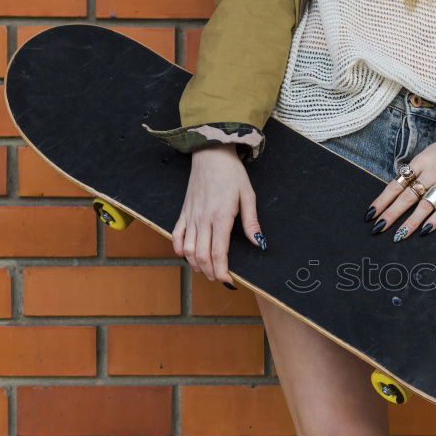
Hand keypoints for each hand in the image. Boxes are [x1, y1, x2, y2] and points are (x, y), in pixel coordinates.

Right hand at [172, 144, 264, 282]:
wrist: (210, 154)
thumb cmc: (232, 174)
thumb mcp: (248, 196)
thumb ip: (251, 222)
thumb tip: (259, 243)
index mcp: (221, 216)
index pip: (218, 252)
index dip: (222, 270)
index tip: (228, 281)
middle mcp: (203, 219)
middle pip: (202, 255)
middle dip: (210, 272)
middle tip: (219, 279)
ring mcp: (190, 216)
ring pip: (188, 249)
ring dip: (196, 264)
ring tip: (206, 271)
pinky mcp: (183, 212)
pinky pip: (176, 235)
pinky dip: (179, 249)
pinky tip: (186, 256)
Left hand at [366, 115, 435, 239]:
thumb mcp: (427, 155)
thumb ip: (414, 172)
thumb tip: (396, 192)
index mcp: (420, 162)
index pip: (397, 184)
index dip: (383, 200)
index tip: (371, 213)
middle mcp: (432, 172)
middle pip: (408, 196)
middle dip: (392, 213)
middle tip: (378, 228)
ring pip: (425, 204)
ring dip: (411, 222)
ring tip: (399, 235)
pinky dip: (434, 220)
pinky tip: (424, 230)